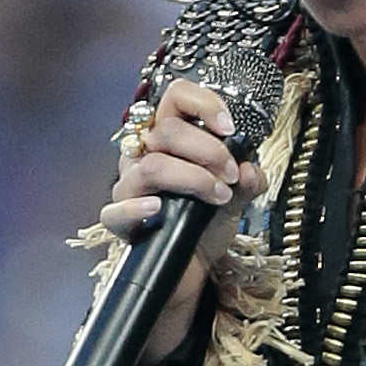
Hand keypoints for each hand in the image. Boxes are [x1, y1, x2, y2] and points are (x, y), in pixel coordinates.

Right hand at [100, 77, 262, 365]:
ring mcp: (129, 186)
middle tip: (231, 174)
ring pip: (152, 165)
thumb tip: (249, 170)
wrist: (193, 267)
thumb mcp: (237, 196)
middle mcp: (144, 154)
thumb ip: (247, 179)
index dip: (204, 103)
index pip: (176, 97)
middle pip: (166, 130)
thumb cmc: (206, 222)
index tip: (231, 128)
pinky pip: (117, 209)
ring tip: (219, 196)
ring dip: (192, 177)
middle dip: (208, 150)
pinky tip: (160, 211)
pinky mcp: (120, 220)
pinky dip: (138, 208)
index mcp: (170, 137)